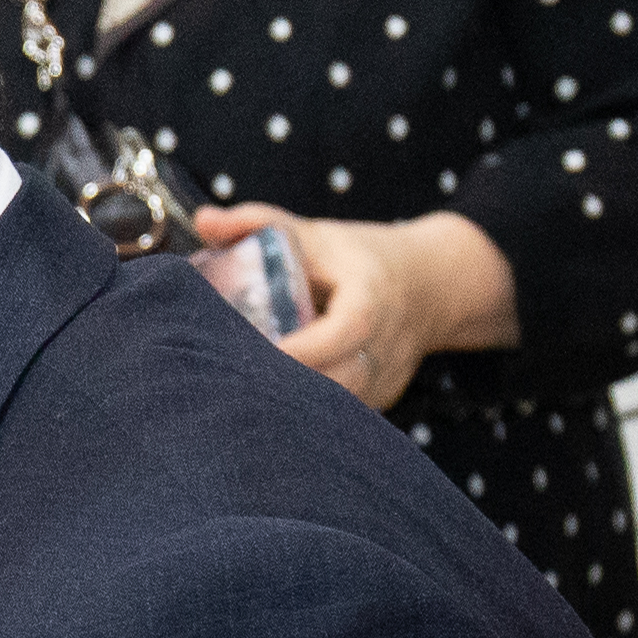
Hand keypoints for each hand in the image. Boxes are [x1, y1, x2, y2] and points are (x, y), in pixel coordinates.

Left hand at [200, 203, 516, 412]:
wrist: (432, 287)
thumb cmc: (362, 259)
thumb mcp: (316, 234)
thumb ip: (260, 223)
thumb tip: (205, 220)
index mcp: (371, 301)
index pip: (343, 331)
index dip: (303, 348)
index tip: (257, 352)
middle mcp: (383, 347)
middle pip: (339, 382)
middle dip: (286, 387)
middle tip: (232, 380)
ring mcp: (384, 380)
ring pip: (338, 408)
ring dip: (292, 405)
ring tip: (242, 395)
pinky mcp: (378, 401)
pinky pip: (339, 417)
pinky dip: (304, 414)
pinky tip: (265, 408)